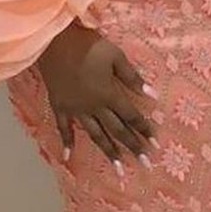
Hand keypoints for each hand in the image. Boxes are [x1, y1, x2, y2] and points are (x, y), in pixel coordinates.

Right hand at [37, 20, 158, 173]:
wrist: (54, 42)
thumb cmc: (88, 45)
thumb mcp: (115, 56)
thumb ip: (132, 77)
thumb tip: (151, 95)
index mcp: (109, 94)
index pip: (131, 116)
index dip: (144, 129)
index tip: (155, 144)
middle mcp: (94, 107)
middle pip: (117, 130)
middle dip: (132, 146)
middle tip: (145, 164)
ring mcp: (76, 109)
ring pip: (95, 134)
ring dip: (108, 151)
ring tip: (119, 169)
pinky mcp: (60, 106)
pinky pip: (64, 128)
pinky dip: (67, 142)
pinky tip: (69, 156)